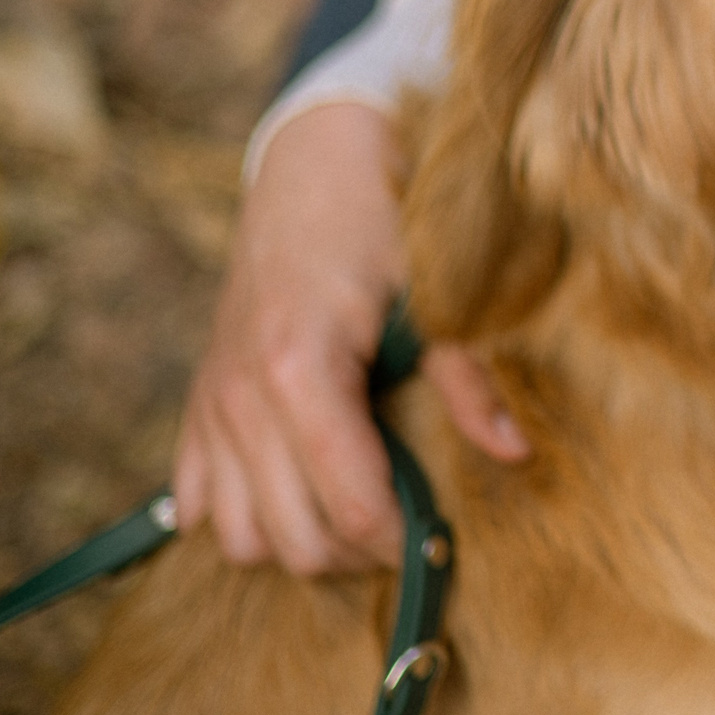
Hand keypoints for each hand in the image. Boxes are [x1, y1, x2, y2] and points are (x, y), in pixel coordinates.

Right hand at [173, 101, 529, 573]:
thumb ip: (471, 376)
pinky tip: (298, 490)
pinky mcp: (198, 401)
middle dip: (357, 552)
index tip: (444, 537)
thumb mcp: (438, 288)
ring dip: (300, 541)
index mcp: (300, 367)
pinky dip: (244, 514)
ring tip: (360, 510)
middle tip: (412, 528)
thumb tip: (515, 453)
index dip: (401, 539)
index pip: (347, 503)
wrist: (315, 162)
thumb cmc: (385, 219)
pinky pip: (198, 501)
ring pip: (237, 536)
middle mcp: (241, 394)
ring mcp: (210, 401)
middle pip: (291, 537)